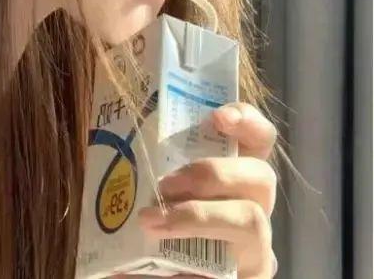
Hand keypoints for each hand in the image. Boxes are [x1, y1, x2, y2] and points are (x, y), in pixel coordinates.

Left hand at [129, 102, 278, 278]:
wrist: (144, 272)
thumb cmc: (150, 228)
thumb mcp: (147, 190)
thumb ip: (145, 166)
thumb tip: (116, 131)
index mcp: (233, 176)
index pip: (257, 138)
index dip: (246, 120)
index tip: (218, 116)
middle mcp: (253, 207)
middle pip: (261, 176)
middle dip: (212, 172)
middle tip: (164, 183)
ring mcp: (256, 248)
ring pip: (251, 221)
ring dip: (198, 216)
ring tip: (151, 222)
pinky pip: (230, 270)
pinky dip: (192, 268)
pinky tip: (166, 269)